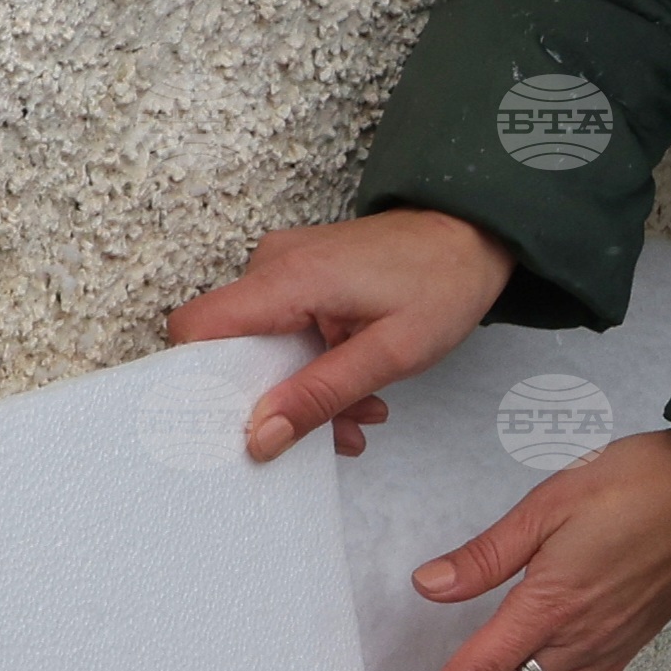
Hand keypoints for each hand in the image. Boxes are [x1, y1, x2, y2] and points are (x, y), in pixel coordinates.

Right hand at [169, 206, 514, 461]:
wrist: (472, 234)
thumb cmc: (444, 282)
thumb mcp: (390, 354)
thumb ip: (321, 396)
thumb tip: (261, 436)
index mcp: (288, 279)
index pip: (197, 329)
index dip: (201, 382)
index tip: (234, 427)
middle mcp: (273, 266)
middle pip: (232, 347)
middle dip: (274, 401)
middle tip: (331, 432)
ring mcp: (285, 268)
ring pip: (263, 347)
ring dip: (304, 390)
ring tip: (361, 412)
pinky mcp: (300, 276)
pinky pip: (284, 331)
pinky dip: (313, 366)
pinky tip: (357, 389)